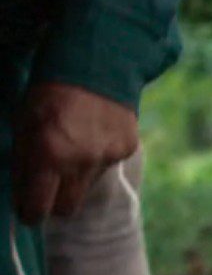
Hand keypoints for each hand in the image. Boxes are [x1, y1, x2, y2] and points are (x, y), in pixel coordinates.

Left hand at [12, 82, 136, 224]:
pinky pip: (106, 165)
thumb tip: (22, 192)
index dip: (29, 213)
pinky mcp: (126, 149)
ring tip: (72, 148)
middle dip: (54, 202)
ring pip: (86, 186)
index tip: (27, 210)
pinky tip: (93, 135)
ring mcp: (107, 157)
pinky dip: (96, 158)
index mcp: (50, 156)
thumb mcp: (25, 123)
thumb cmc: (50, 90)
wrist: (99, 62)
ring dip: (75, 177)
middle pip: (67, 208)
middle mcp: (81, 163)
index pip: (39, 208)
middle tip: (47, 187)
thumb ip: (24, 161)